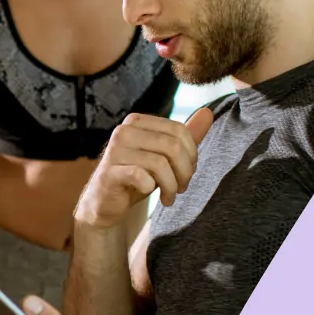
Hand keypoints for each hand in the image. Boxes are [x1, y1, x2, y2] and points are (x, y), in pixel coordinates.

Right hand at [75, 107, 212, 228]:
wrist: (106, 202)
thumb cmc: (136, 177)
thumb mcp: (164, 156)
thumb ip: (185, 136)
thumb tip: (207, 112)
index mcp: (137, 122)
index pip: (179, 130)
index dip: (191, 154)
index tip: (187, 172)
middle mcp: (123, 131)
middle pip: (172, 146)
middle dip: (184, 172)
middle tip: (181, 187)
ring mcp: (114, 151)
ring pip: (159, 163)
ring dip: (171, 185)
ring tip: (169, 196)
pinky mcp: (109, 173)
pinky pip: (142, 177)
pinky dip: (151, 188)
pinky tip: (148, 193)